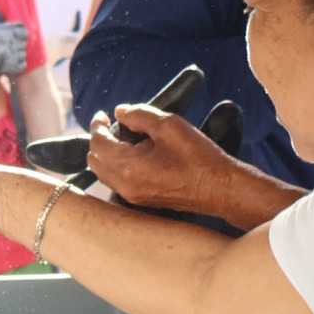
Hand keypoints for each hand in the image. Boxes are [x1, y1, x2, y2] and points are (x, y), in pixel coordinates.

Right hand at [0, 22, 29, 81]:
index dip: (21, 35)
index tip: (15, 38)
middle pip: (24, 44)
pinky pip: (23, 65)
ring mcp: (13, 57)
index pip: (25, 33)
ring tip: (7, 55)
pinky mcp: (11, 68)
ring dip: (17, 55)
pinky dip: (19, 65)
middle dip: (17, 45)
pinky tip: (11, 63)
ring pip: (23, 54)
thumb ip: (10, 26)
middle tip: (7, 47)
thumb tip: (22, 24)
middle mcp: (13, 44)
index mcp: (10, 33)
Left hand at [87, 103, 234, 216]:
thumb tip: (120, 113)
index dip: (97, 125)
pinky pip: (117, 182)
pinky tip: (134, 155)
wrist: (219, 188)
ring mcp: (132, 196)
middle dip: (99, 139)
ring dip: (107, 154)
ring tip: (123, 138)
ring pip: (104, 173)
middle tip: (112, 125)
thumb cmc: (198, 158)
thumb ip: (139, 115)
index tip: (102, 115)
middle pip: (95, 160)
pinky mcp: (142, 201)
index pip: (98, 142)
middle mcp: (125, 185)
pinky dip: (116, 166)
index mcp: (128, 167)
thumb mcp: (169, 125)